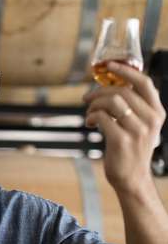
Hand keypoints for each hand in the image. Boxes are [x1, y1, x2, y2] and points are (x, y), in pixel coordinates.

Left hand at [84, 62, 165, 192]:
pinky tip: (90, 123)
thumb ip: (133, 106)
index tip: (109, 65)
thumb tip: (112, 84)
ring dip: (94, 105)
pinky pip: (102, 118)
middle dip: (98, 92)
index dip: (125, 70)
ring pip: (111, 102)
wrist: (132, 178)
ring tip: (90, 114)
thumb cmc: (131, 149)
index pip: (145, 83)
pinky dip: (91, 117)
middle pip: (121, 91)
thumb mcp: (140, 125)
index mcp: (157, 112)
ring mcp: (138, 131)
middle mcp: (151, 120)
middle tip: (87, 98)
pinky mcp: (122, 141)